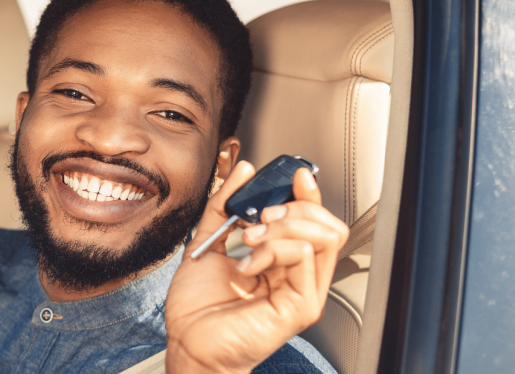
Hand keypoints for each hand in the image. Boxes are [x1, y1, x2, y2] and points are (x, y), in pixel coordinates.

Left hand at [165, 161, 347, 372]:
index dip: (307, 195)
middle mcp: (297, 277)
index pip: (313, 222)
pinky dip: (273, 248)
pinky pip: (304, 256)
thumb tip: (243, 172)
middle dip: (293, 208)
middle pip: (327, 225)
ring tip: (251, 239)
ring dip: (282, 226)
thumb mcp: (208, 242)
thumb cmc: (198, 307)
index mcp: (282, 262)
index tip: (294, 176)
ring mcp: (303, 292)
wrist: (187, 342)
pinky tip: (248, 264)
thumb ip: (224, 206)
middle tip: (260, 216)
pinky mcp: (301, 306)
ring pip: (322, 237)